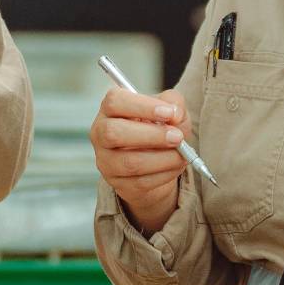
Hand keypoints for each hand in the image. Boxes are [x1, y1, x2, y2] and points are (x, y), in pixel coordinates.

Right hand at [90, 87, 191, 233]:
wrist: (157, 156)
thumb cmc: (159, 125)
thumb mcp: (169, 108)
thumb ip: (173, 102)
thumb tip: (174, 113)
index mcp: (111, 108)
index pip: (115, 102)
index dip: (143, 107)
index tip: (169, 113)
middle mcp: (101, 133)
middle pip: (113, 133)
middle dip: (151, 136)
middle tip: (178, 137)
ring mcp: (106, 160)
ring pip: (129, 162)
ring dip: (162, 158)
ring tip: (181, 153)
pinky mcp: (117, 182)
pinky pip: (140, 182)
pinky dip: (164, 174)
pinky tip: (176, 165)